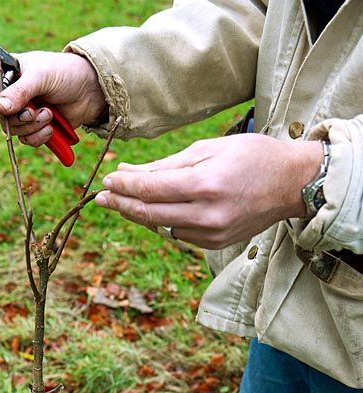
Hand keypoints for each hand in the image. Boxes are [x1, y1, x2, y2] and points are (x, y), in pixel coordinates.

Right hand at [0, 51, 106, 145]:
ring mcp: (24, 112)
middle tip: (34, 112)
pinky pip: (28, 140)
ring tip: (49, 115)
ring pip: (14, 131)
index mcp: (6, 75)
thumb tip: (0, 107)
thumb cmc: (65, 72)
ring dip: (32, 127)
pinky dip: (39, 137)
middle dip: (19, 119)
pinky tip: (51, 128)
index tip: (6, 110)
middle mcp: (12, 95)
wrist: (92, 89)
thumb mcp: (41, 76)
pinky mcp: (36, 127)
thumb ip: (20, 91)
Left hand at [95, 134, 323, 248]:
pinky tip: (155, 210)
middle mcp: (207, 215)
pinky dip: (163, 221)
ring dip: (139, 214)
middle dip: (121, 205)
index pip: (151, 190)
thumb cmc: (251, 156)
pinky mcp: (215, 244)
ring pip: (161, 226)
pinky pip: (178, 234)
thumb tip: (126, 172)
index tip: (106, 181)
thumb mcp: (208, 149)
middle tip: (100, 197)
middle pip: (149, 214)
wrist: (291, 184)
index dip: (123, 187)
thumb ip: (165, 165)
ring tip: (122, 201)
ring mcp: (211, 234)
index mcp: (205, 185)